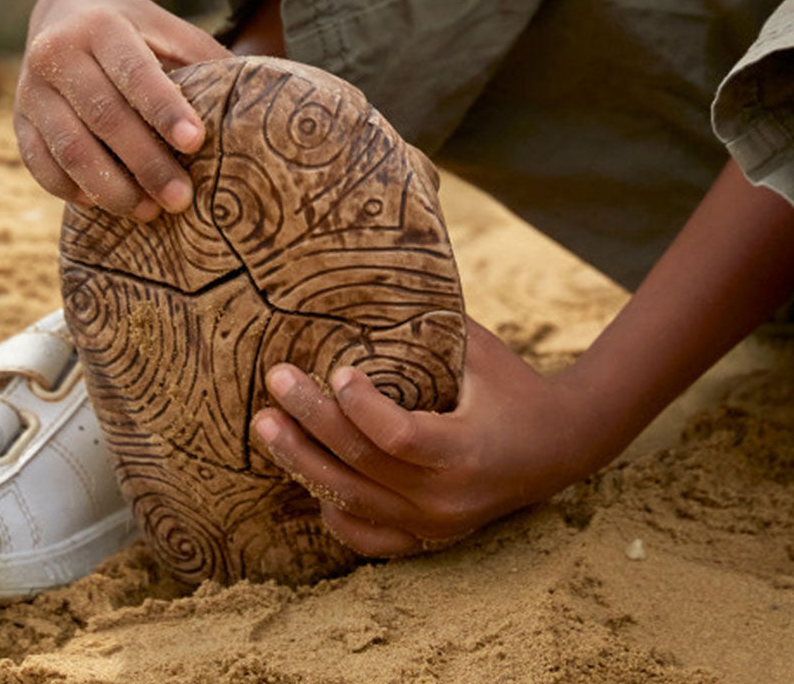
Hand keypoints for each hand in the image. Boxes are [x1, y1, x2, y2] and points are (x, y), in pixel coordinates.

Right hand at [14, 0, 230, 216]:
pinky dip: (72, 191)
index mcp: (101, 26)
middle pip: (104, 118)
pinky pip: (41, 166)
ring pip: (69, 149)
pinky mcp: (18, 121)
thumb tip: (258, 103)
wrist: (70, 11)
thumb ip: (206, 63)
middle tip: (182, 199)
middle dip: (146, 164)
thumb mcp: (173, 32)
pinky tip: (105, 205)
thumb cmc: (141, 32)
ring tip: (150, 213)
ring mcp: (30, 90)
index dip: (165, 109)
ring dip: (112, 188)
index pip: (135, 72)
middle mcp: (56, 53)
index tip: (197, 142)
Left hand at [251, 319, 598, 557]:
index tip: (336, 369)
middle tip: (277, 382)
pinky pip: (368, 536)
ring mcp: (435, 525)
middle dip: (311, 421)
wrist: (560, 446)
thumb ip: (429, 329)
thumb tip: (364, 289)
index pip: (399, 438)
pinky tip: (307, 480)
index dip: (360, 407)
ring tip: (266, 426)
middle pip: (362, 466)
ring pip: (353, 502)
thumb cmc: (513, 385)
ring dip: (303, 462)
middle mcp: (447, 499)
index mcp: (466, 451)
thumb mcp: (479, 351)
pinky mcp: (428, 538)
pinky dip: (334, 511)